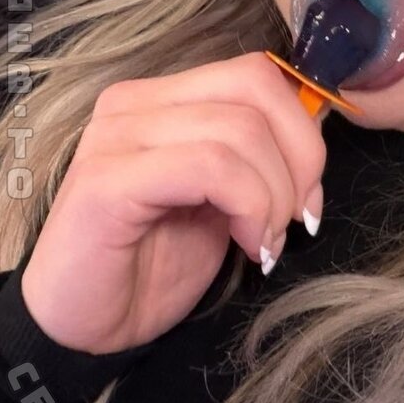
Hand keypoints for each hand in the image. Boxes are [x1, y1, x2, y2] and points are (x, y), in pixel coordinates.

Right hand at [20, 52, 328, 353]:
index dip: (302, 129)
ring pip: (239, 130)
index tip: (310, 193)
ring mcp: (117, 136)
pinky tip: (248, 246)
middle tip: (299, 217)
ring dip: (274, 195)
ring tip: (264, 242)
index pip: (255, 73)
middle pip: (253, 87)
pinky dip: (249, 206)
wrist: (87, 329)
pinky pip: (209, 167)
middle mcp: (135, 103)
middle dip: (300, 156)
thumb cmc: (153, 265)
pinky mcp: (107, 180)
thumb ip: (258, 159)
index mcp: (164, 98)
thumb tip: (316, 139)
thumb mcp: (225, 200)